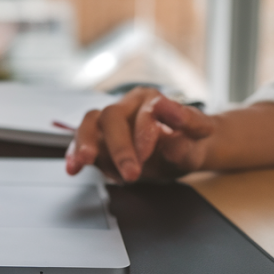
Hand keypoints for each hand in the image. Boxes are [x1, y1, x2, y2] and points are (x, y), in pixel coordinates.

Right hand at [65, 88, 216, 182]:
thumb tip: (172, 137)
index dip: (145, 132)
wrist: (180, 151)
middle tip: (131, 174)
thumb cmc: (189, 140)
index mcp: (153, 99)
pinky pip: (81, 142)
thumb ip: (190, 131)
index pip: (146, 109)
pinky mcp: (98, 140)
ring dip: (86, 142)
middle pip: (112, 116)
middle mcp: (127, 105)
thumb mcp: (199, 137)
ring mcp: (109, 122)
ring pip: (90, 122)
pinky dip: (75, 154)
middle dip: (119, 147)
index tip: (148, 154)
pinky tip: (74, 168)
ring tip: (86, 160)